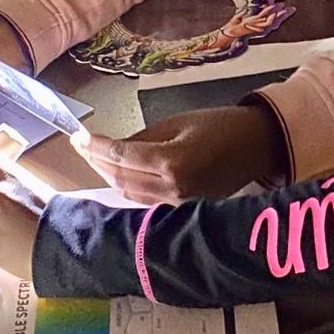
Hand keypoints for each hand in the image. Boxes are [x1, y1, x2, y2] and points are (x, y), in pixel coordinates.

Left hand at [74, 106, 281, 204]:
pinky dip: (126, 186)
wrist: (256, 148)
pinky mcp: (181, 210)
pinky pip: (143, 200)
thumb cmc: (220, 126)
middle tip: (81, 145)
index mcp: (172, 162)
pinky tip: (118, 172)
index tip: (77, 136)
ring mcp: (176, 205)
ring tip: (94, 157)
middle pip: (120, 179)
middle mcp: (171, 189)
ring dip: (108, 175)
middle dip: (96, 161)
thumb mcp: (178, 122)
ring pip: (128, 193)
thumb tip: (114, 147)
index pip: (121, 156)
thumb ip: (143, 137)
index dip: (96, 146)